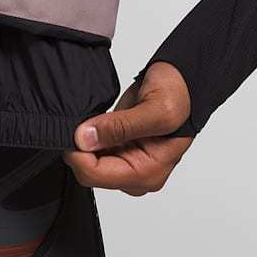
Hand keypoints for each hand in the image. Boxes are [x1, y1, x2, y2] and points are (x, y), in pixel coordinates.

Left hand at [64, 62, 193, 195]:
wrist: (180, 80)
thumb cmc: (178, 96)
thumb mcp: (155, 110)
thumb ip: (119, 127)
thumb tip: (84, 139)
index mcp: (148, 173)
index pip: (96, 175)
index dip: (79, 153)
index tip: (75, 130)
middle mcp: (136, 173)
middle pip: (89, 172)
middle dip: (81, 148)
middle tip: (85, 120)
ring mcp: (126, 161)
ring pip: (87, 160)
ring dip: (83, 140)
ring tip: (94, 118)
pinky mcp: (117, 148)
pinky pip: (91, 148)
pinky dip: (87, 134)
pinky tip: (95, 120)